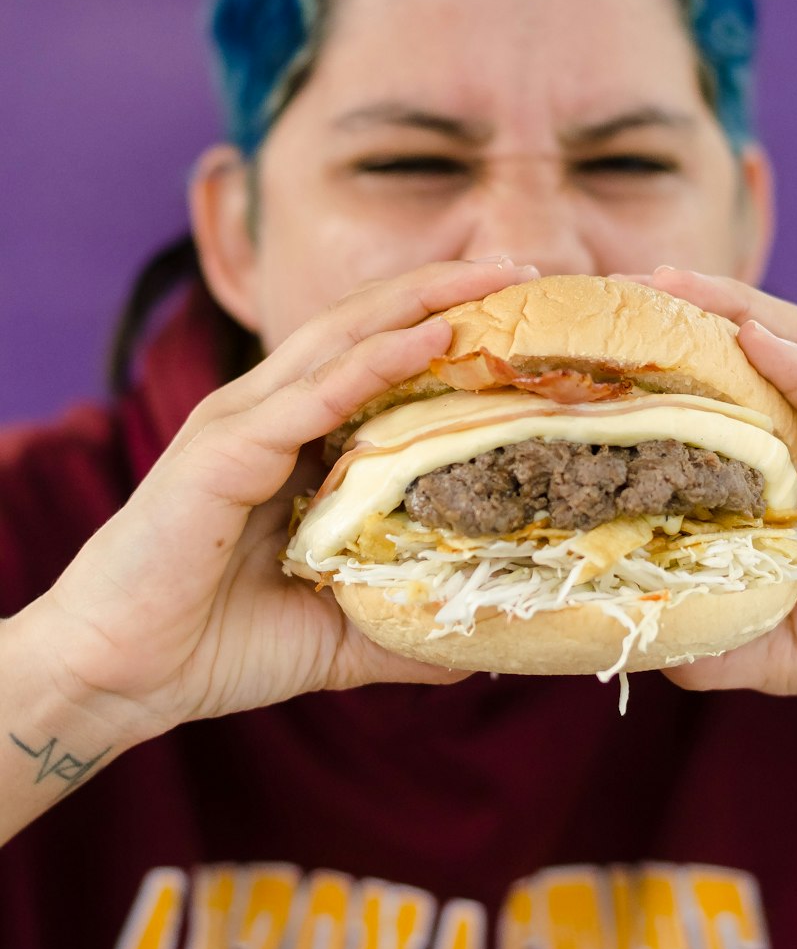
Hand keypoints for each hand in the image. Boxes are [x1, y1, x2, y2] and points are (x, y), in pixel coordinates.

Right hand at [24, 258, 539, 746]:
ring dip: (422, 301)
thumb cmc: (217, 644)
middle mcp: (271, 413)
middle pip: (367, 325)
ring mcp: (244, 423)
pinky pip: (312, 394)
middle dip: (445, 288)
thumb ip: (401, 626)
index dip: (445, 328)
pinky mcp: (223, 450)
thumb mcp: (337, 633)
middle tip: (525, 269)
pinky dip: (374, 361)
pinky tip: (432, 337)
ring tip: (494, 277)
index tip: (521, 316)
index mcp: (295, 441)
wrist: (120, 679)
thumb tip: (479, 645)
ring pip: (343, 338)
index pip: (377, 359)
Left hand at [627, 267, 796, 755]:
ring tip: (673, 284)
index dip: (667, 361)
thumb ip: (714, 633)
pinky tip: (755, 336)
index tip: (597, 341)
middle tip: (621, 285)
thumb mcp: (779, 645)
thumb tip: (634, 636)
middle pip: (755, 349)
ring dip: (735, 310)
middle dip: (690, 311)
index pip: (727, 392)